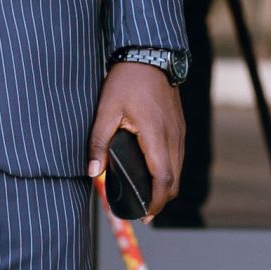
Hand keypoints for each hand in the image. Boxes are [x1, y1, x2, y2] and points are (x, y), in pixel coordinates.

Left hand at [88, 63, 184, 214]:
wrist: (150, 54)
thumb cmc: (126, 81)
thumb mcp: (106, 111)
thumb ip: (98, 142)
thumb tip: (92, 172)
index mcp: (155, 135)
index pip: (163, 177)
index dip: (156, 201)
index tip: (146, 215)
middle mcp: (173, 135)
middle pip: (175, 178)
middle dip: (162, 199)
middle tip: (144, 212)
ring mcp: (179, 129)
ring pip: (179, 167)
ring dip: (167, 185)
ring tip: (148, 196)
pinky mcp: (179, 124)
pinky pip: (179, 154)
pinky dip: (170, 170)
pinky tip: (156, 172)